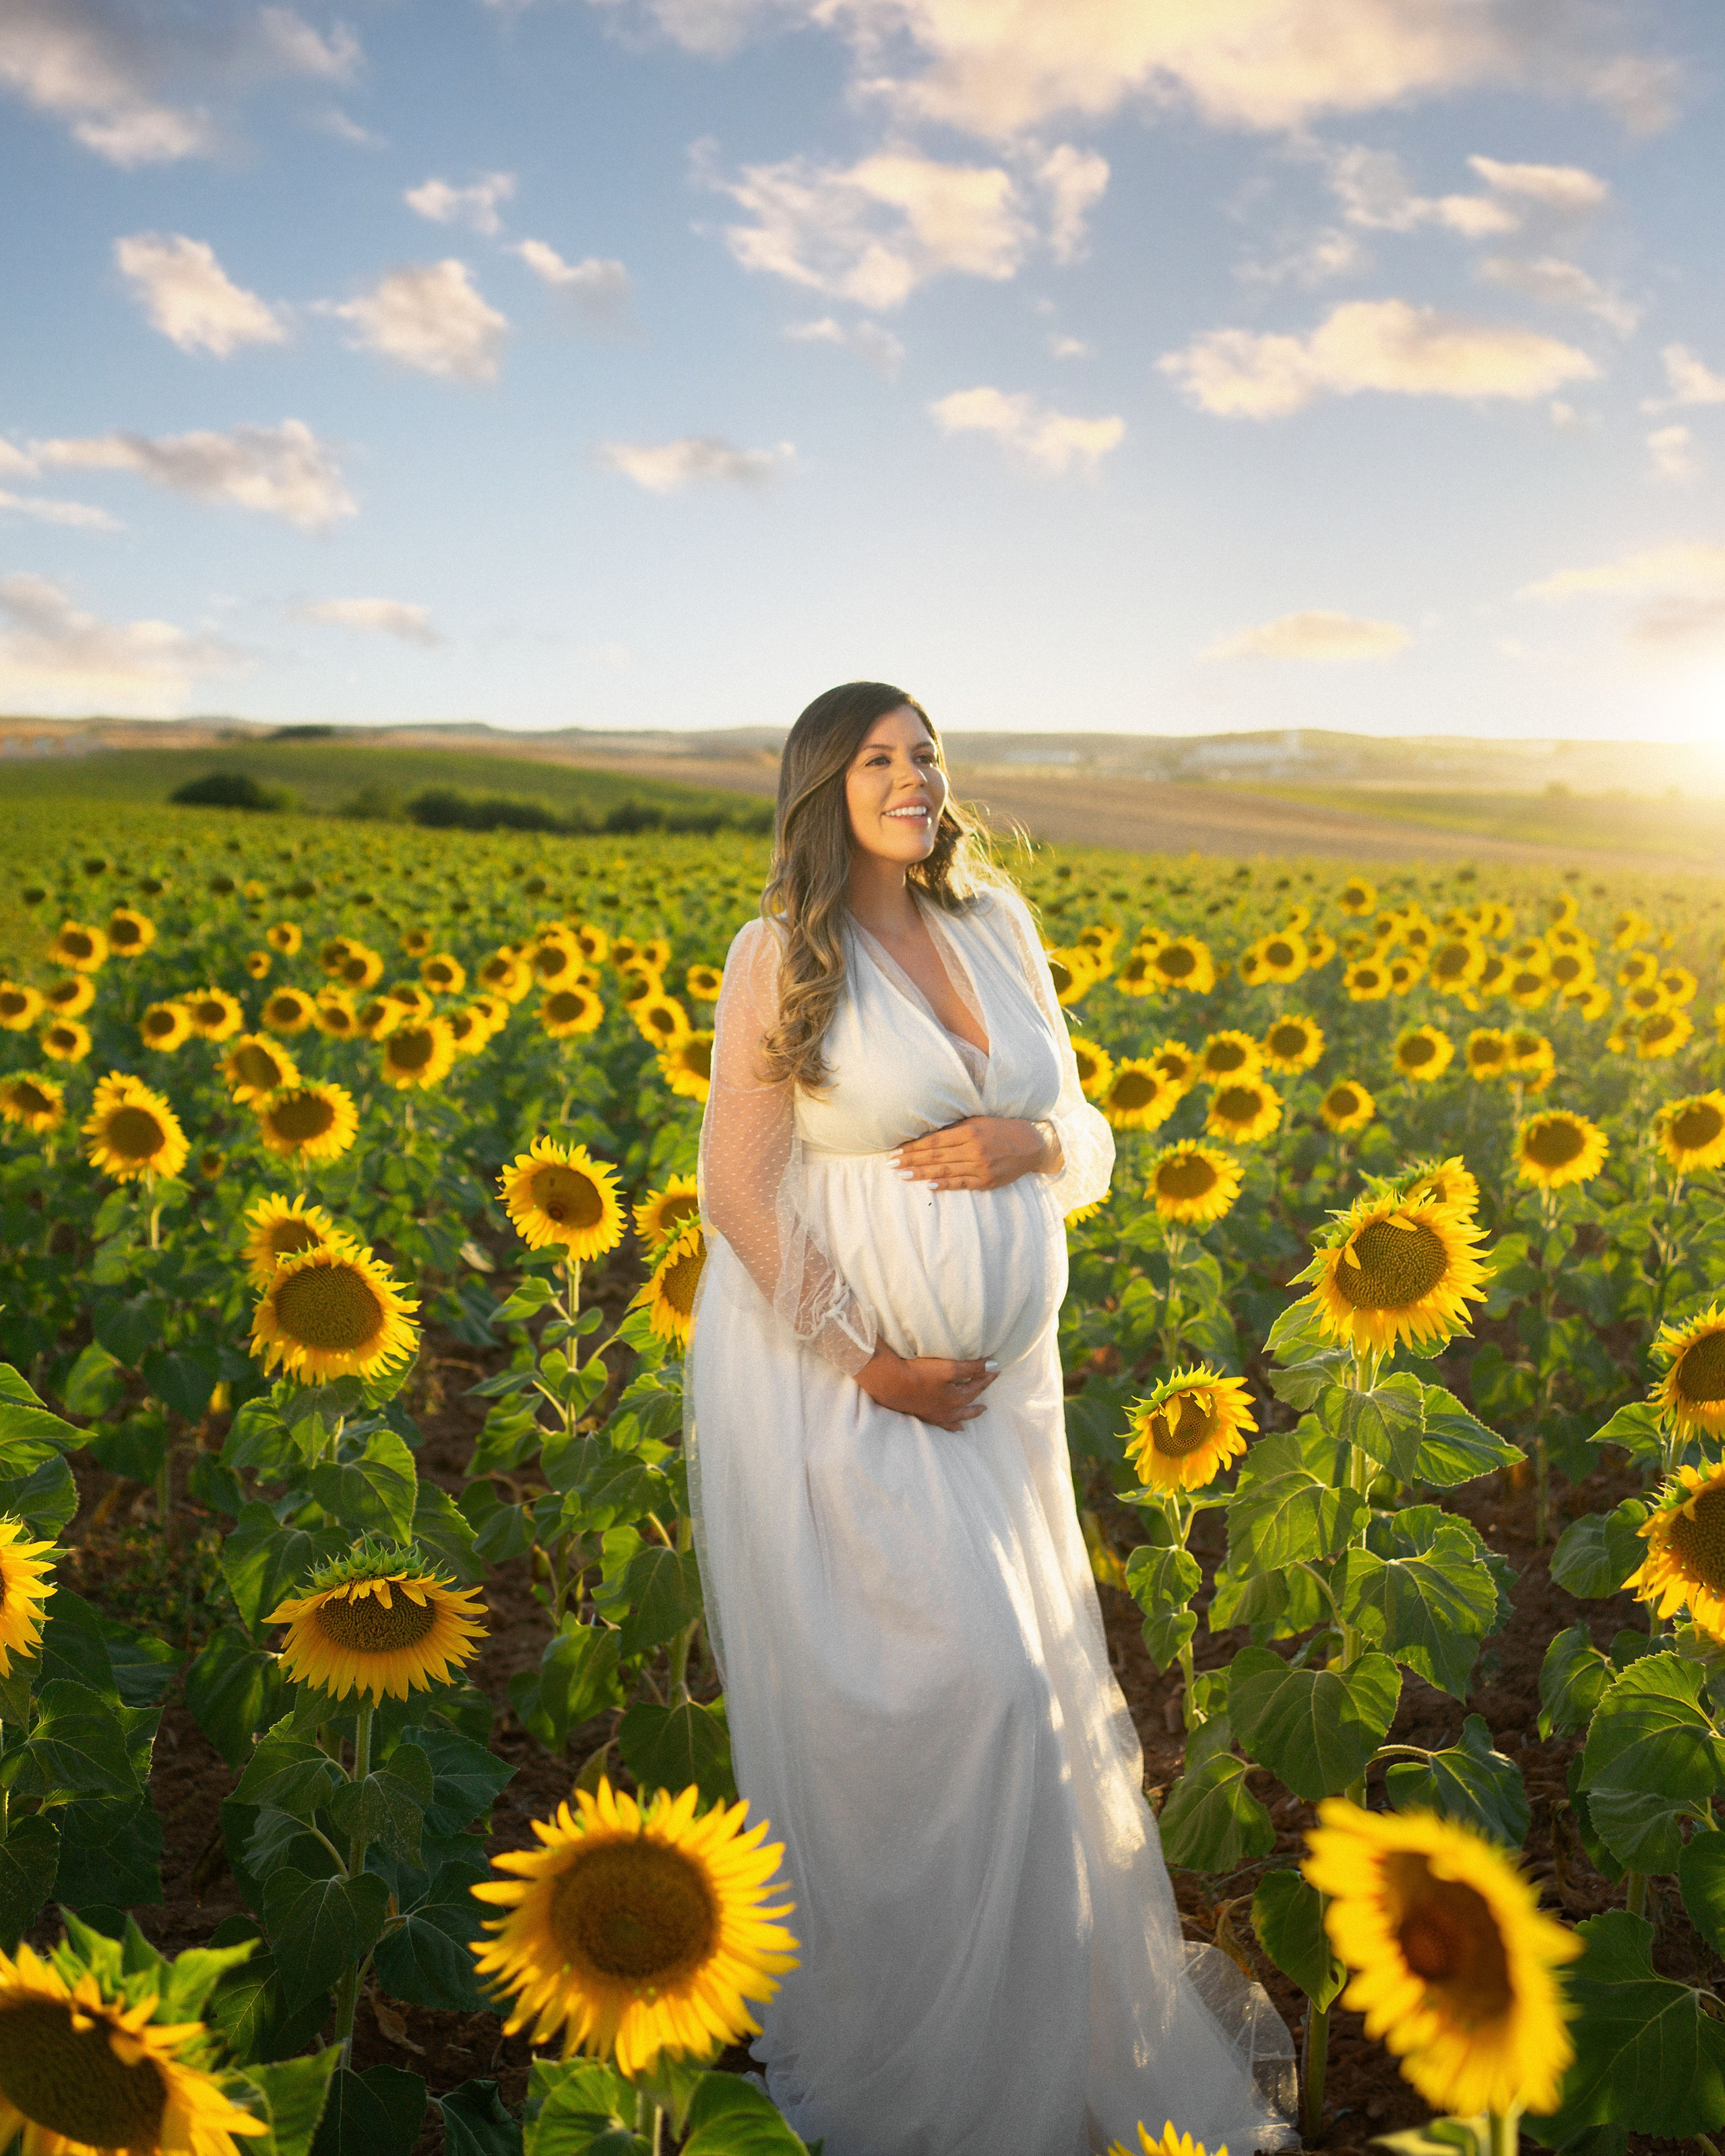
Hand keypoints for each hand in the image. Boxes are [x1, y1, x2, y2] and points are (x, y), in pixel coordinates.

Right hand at [857, 1343, 998, 1429]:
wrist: (893, 1385)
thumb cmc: (921, 1374)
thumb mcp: (950, 1368)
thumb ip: (972, 1368)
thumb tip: (993, 1365)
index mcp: (957, 1398)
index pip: (977, 1386)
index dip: (987, 1376)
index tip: (996, 1369)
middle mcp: (949, 1410)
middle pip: (968, 1404)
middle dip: (979, 1400)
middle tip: (987, 1403)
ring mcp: (935, 1414)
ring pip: (956, 1418)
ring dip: (966, 1416)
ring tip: (973, 1419)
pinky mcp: (923, 1414)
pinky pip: (940, 1424)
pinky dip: (949, 1426)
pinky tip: (954, 1427)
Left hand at [891, 1116, 1056, 1191]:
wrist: (1032, 1144)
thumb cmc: (1002, 1129)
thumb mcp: (979, 1120)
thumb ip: (956, 1127)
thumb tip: (928, 1132)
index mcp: (970, 1131)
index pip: (935, 1140)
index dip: (914, 1146)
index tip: (897, 1149)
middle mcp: (974, 1149)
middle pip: (936, 1156)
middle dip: (911, 1160)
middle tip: (891, 1164)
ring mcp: (981, 1167)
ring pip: (945, 1171)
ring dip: (921, 1173)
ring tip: (902, 1175)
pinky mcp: (987, 1181)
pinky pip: (961, 1184)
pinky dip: (944, 1185)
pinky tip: (927, 1185)